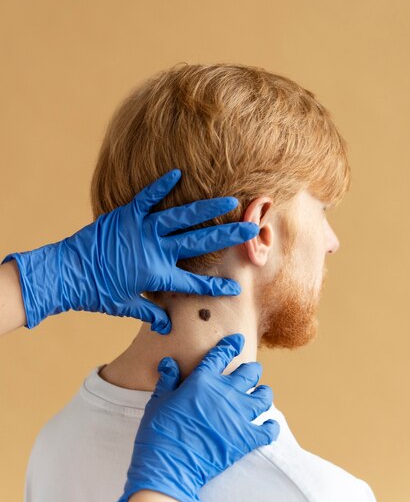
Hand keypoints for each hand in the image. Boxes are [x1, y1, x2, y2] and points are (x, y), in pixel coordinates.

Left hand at [1, 169, 258, 332]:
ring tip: (229, 201)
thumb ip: (149, 314)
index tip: (236, 287)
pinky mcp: (127, 215)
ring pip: (181, 217)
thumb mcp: (125, 305)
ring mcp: (142, 229)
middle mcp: (155, 249)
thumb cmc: (95, 292)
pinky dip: (161, 186)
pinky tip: (177, 174)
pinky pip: (148, 197)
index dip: (215, 286)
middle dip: (227, 237)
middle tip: (250, 229)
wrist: (66, 273)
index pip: (193, 282)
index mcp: (157, 274)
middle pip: (198, 242)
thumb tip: (166, 328)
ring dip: (206, 209)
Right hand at [115, 333, 279, 501]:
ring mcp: (237, 415)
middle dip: (251, 370)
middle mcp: (224, 393)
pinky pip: (268, 430)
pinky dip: (271, 427)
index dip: (230, 345)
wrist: (170, 464)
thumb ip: (168, 380)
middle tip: (250, 373)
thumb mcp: (159, 401)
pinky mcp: (245, 438)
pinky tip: (269, 426)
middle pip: (249, 373)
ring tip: (261, 395)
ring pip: (263, 397)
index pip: (220, 355)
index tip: (238, 340)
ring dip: (263, 394)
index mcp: (203, 380)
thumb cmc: (159, 431)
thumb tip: (169, 363)